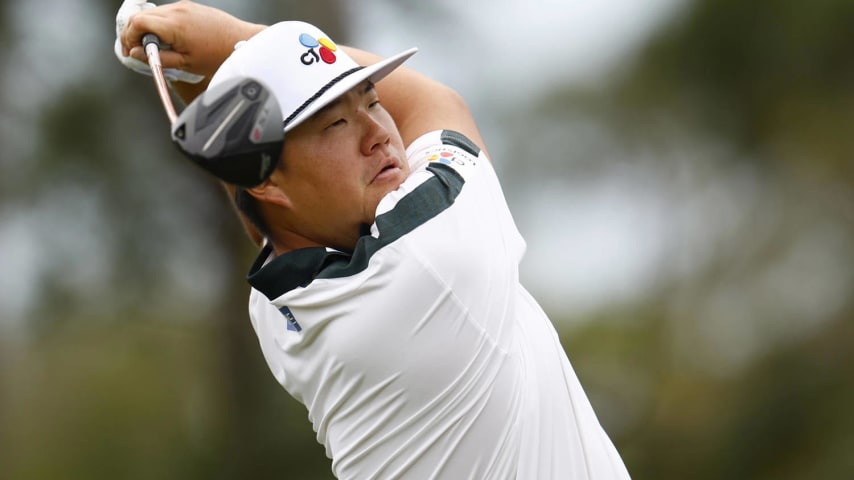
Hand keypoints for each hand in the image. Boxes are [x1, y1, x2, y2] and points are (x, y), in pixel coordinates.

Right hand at [120, 0, 264, 83]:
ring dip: (147, 28)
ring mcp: (184, 5)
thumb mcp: (186, 64)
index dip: (128, 37)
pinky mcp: (190, 6)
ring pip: (153, 13)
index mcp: (174, 24)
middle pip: (141, 16)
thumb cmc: (218, 56)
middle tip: (136, 51)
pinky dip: (160, 24)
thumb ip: (158, 58)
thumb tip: (135, 54)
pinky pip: (166, 12)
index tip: (130, 51)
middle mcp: (177, 10)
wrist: (243, 42)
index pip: (137, 22)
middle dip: (134, 33)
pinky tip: (166, 39)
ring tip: (153, 48)